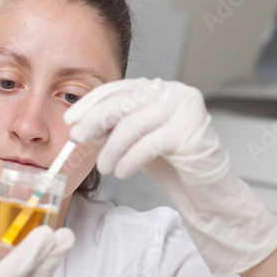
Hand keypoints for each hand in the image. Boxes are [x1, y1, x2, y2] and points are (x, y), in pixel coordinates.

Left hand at [64, 78, 276, 275]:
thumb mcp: (136, 138)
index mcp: (159, 89)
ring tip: (104, 167)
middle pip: (123, 102)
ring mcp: (185, 109)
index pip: (118, 89)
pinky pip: (148, 144)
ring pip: (133, 124)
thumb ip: (115, 125)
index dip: (91, 103)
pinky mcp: (190, 131)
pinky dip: (129, 160)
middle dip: (94, 121)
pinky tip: (122, 172)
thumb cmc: (171, 162)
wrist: (205, 188)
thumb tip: (81, 124)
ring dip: (111, 148)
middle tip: (78, 139)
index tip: (71, 119)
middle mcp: (174, 93)